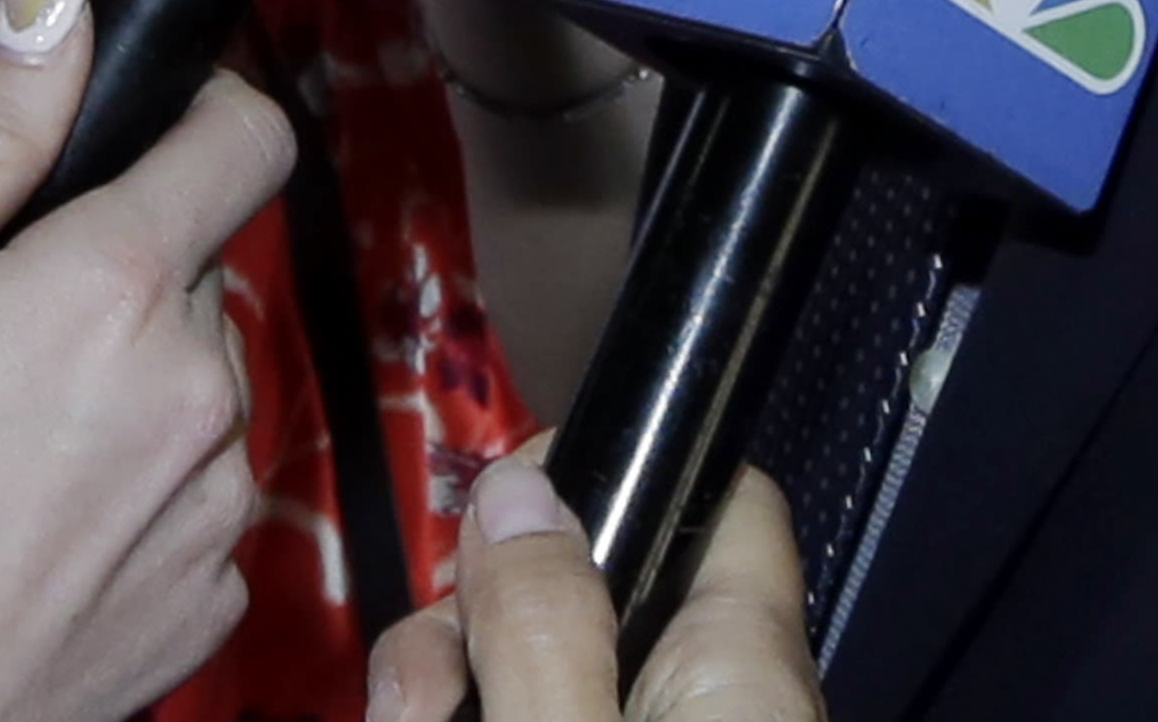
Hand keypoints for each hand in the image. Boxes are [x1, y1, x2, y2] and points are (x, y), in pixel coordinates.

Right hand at [0, 0, 290, 721]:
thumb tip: (62, 2)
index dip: (190, 110)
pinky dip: (120, 505)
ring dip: (114, 396)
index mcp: (111, 292)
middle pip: (189, 274)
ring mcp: (211, 518)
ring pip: (189, 392)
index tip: (117, 136)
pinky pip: (184, 507)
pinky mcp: (201, 616)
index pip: (242, 136)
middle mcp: (198, 397)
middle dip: (99, 279)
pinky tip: (8, 544)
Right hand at [365, 456, 826, 721]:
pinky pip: (537, 712)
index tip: (513, 491)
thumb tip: (519, 492)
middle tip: (417, 686)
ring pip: (540, 660)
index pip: (724, 494)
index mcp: (739, 665)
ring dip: (449, 681)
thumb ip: (546, 628)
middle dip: (476, 608)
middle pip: (593, 580)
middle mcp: (710, 694)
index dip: (622, 461)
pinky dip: (471, 714)